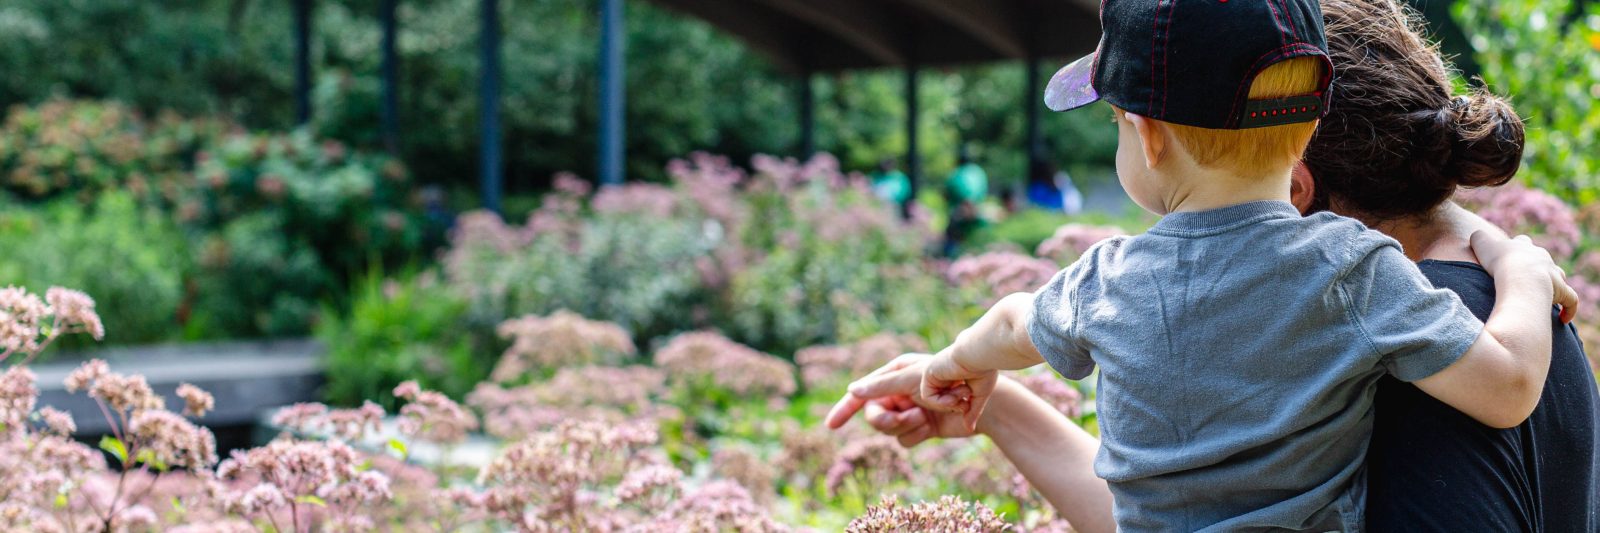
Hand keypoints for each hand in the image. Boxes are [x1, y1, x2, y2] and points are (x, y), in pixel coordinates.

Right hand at [823, 353, 984, 446]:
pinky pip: (904, 440)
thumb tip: (851, 389)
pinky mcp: (922, 428)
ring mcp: (910, 411)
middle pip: (874, 416)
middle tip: (904, 418)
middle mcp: (899, 393)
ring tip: (924, 417)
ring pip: (889, 430)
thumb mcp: (910, 380)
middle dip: (887, 420)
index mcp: (893, 375)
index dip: (845, 409)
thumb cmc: (948, 380)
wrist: (982, 401)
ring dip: (906, 426)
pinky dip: (917, 434)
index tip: (830, 426)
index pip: (861, 394)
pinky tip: (931, 426)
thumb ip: (880, 386)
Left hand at [921, 350, 998, 432]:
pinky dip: (942, 401)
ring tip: (963, 393)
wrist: (979, 355)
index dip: (958, 406)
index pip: (949, 398)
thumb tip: (969, 429)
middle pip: (940, 400)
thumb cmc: (984, 371)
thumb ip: (971, 412)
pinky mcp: (928, 374)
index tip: (969, 404)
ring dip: (950, 403)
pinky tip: (954, 394)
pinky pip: (928, 397)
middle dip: (953, 406)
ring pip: (934, 401)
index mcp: (954, 376)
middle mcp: (942, 375)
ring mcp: (934, 374)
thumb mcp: (979, 395)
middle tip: (965, 404)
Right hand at [1470, 231, 1579, 322]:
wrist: (1522, 276)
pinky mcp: (1562, 292)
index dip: (1516, 246)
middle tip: (1523, 277)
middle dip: (1535, 265)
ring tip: (1544, 295)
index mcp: (1523, 247)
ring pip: (1558, 275)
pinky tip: (1563, 318)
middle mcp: (1542, 258)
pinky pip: (1570, 300)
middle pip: (1541, 258)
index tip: (1509, 255)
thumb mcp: (1482, 244)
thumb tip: (1475, 235)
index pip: (1522, 242)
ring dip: (1553, 283)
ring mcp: (1554, 274)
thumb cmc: (1501, 261)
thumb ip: (1478, 238)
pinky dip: (1569, 309)